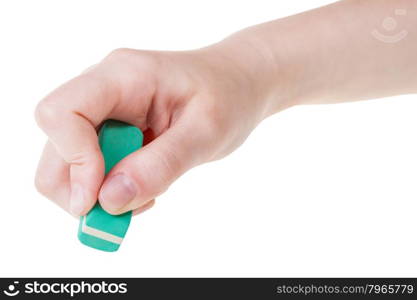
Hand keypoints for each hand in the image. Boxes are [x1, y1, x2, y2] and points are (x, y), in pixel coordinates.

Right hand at [34, 47, 275, 215]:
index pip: (61, 113)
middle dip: (81, 188)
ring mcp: (104, 110)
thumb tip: (109, 201)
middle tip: (122, 209)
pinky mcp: (110, 129)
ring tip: (144, 194)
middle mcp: (102, 90)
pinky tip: (143, 185)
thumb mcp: (206, 133)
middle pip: (56, 145)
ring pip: (67, 162)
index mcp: (122, 77)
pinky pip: (90, 167)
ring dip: (98, 192)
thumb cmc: (228, 97)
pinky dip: (109, 189)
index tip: (103, 197)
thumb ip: (161, 165)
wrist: (237, 84)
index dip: (73, 161)